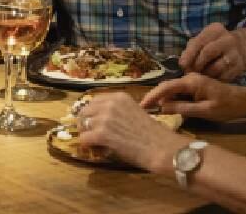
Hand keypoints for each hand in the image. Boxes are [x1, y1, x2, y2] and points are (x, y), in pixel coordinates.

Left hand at [73, 92, 188, 173]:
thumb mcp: (134, 112)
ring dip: (88, 135)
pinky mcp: (102, 134)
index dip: (92, 113)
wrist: (161, 147)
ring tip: (97, 143)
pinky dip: (88, 145)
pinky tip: (96, 149)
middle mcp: (110, 104)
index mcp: (119, 97)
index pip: (94, 101)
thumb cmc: (153, 134)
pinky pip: (84, 139)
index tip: (93, 122)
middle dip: (86, 123)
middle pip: (85, 111)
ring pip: (83, 125)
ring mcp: (105, 118)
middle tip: (91, 134)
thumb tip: (101, 120)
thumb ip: (118, 112)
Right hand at [141, 72, 245, 121]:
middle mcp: (189, 78)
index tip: (141, 106)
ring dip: (163, 100)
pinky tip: (168, 109)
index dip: (152, 96)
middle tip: (144, 111)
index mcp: (191, 81)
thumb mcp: (205, 110)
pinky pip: (179, 93)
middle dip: (155, 98)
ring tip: (152, 111)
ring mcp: (192, 82)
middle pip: (167, 87)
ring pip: (172, 91)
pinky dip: (172, 100)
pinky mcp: (195, 87)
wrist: (245, 101)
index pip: (165, 87)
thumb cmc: (227, 107)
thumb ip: (183, 108)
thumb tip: (162, 108)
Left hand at [179, 22, 245, 81]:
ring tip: (199, 77)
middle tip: (189, 73)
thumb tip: (183, 64)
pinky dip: (214, 80)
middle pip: (208, 53)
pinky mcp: (239, 67)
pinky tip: (209, 80)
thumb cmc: (215, 43)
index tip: (182, 65)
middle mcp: (227, 39)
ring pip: (216, 67)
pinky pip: (224, 77)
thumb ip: (192, 48)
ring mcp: (235, 53)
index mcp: (215, 30)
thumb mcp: (204, 39)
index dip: (189, 54)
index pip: (199, 42)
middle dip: (196, 65)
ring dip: (204, 75)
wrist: (242, 46)